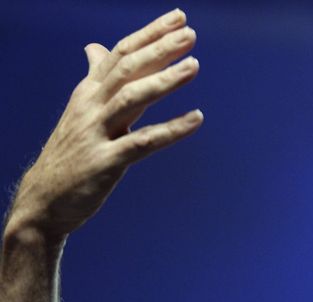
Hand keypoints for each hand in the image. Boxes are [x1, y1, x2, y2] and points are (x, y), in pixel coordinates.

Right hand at [4, 9, 202, 243]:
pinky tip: (197, 119)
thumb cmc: (71, 152)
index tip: (179, 18)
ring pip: (132, 99)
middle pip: (127, 69)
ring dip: (164, 81)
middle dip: (159, 49)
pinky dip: (171, 129)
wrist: (44, 199)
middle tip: (191, 35)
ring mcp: (97, 133)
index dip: (150, 34)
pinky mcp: (106, 162)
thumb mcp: (81, 110)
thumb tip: (95, 47)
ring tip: (194, 67)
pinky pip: (143, 142)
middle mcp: (91, 106)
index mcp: (88, 92)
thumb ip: (96, 79)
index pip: (121, 53)